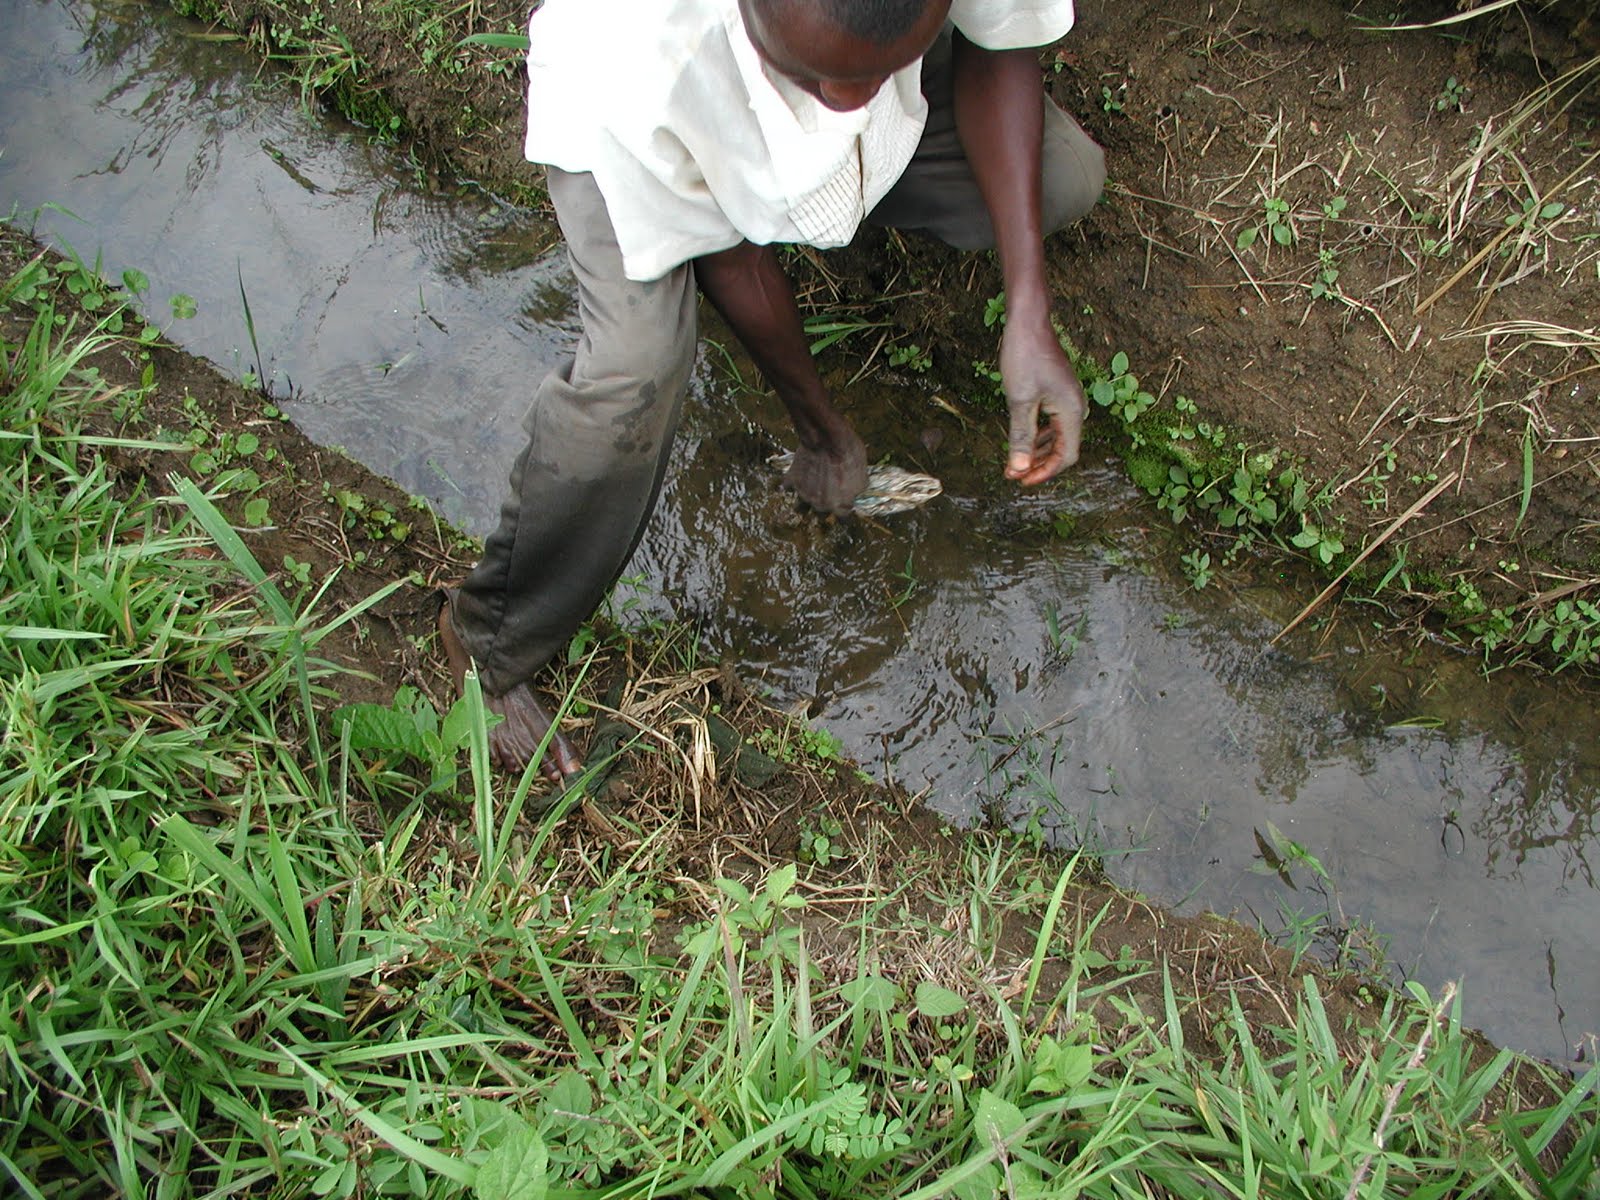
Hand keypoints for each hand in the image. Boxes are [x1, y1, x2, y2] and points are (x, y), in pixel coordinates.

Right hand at [783, 413, 866, 514]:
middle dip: (825, 507)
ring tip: (809, 495)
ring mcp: (804, 495)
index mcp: (840, 507)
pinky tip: (796, 479)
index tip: (845, 507)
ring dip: (804, 504)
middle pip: (821, 516)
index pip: (843, 520)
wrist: (829, 439)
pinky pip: (788, 488)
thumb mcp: (863, 476)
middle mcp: (821, 506)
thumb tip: (856, 494)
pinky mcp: (792, 482)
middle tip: (828, 496)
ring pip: (800, 508)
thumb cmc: (850, 455)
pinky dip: (791, 485)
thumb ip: (857, 491)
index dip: (845, 513)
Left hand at [999, 317, 1086, 485]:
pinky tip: (1021, 440)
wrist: (1029, 322)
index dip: (1044, 472)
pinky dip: (1037, 435)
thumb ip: (1021, 436)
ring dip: (1036, 452)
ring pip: (1056, 436)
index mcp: (1072, 411)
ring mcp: (1067, 399)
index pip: (1065, 455)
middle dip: (1039, 465)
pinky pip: (1052, 422)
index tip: (1021, 481)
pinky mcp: (1057, 393)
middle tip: (1014, 475)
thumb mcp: (1019, 400)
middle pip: (1063, 448)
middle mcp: (1075, 407)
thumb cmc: (1025, 357)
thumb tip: (1018, 469)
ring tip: (1014, 462)